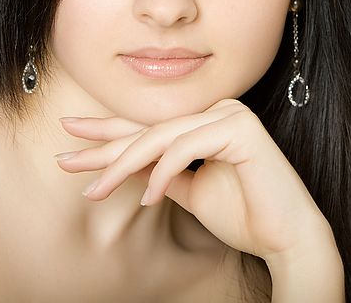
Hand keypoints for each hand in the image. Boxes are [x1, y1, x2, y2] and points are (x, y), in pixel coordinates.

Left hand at [54, 99, 335, 262]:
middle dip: (103, 147)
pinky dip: (162, 172)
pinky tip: (148, 197)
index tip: (70, 141)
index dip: (109, 135)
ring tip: (95, 191)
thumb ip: (162, 173)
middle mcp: (219, 111)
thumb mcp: (190, 192)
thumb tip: (124, 166)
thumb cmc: (245, 216)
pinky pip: (186, 147)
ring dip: (123, 165)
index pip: (151, 128)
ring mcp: (231, 115)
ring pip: (161, 137)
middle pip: (150, 129)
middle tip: (64, 159)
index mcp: (207, 122)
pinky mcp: (241, 129)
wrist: (285, 238)